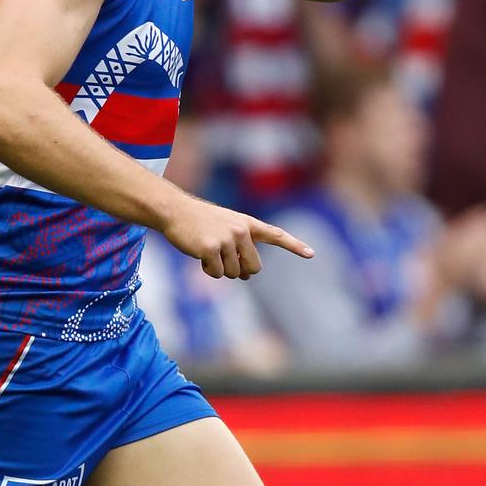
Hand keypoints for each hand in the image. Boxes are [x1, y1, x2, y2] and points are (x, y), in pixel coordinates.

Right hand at [161, 197, 313, 279]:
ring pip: (234, 274)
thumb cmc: (198, 222)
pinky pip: (217, 274)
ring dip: (220, 269)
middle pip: (253, 268)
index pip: (275, 235)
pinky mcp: (211, 248)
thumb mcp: (224, 227)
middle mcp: (241, 230)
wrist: (175, 211)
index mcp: (246, 223)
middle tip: (222, 258)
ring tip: (207, 249)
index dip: (293, 245)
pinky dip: (207, 270)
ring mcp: (227, 239)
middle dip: (240, 270)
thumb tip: (248, 274)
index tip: (311, 254)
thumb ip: (240, 246)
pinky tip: (198, 253)